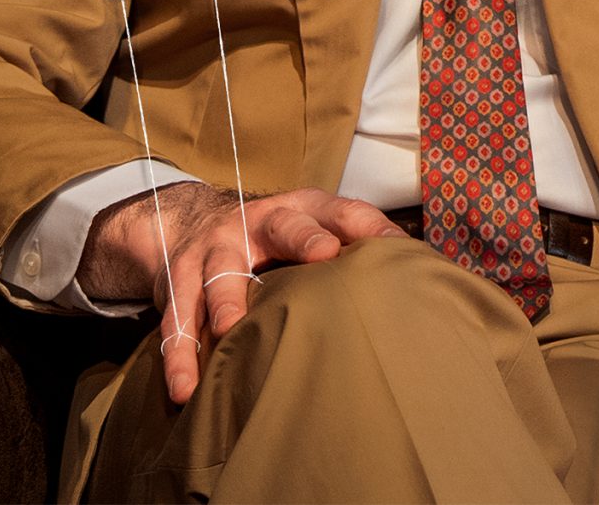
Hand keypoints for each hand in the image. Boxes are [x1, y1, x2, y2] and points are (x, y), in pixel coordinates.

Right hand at [80, 180, 404, 405]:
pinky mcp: (177, 282)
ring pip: (217, 273)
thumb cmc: (272, 236)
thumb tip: (422, 268)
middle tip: (322, 256)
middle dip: (302, 237)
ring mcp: (212, 249)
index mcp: (298, 209)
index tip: (388, 240)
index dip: (363, 221)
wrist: (189, 222)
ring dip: (223, 301)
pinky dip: (179, 355)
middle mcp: (255, 222)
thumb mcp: (310, 227)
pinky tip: (185, 388)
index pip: (338, 208)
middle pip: (282, 226)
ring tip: (229, 328)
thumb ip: (355, 242)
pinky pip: (176, 319)